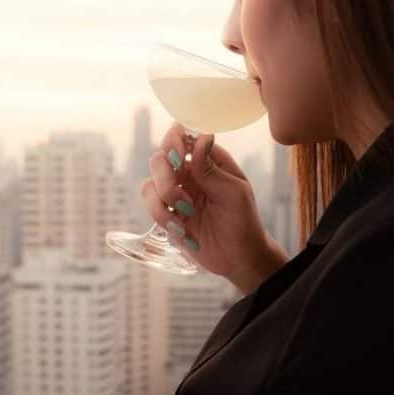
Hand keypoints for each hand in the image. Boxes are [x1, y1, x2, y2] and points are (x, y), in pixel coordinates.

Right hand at [140, 122, 288, 293]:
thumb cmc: (244, 221)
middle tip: (184, 197)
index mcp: (208, 161)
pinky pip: (149, 204)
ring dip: (165, 198)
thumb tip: (201, 136)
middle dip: (166, 177)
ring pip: (150, 182)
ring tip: (187, 212)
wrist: (238, 258)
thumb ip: (211, 167)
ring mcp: (175, 193)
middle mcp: (188, 173)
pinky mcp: (166, 213)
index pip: (182, 136)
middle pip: (159, 157)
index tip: (180, 158)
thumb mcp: (234, 192)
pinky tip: (181, 228)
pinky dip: (161, 215)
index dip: (174, 141)